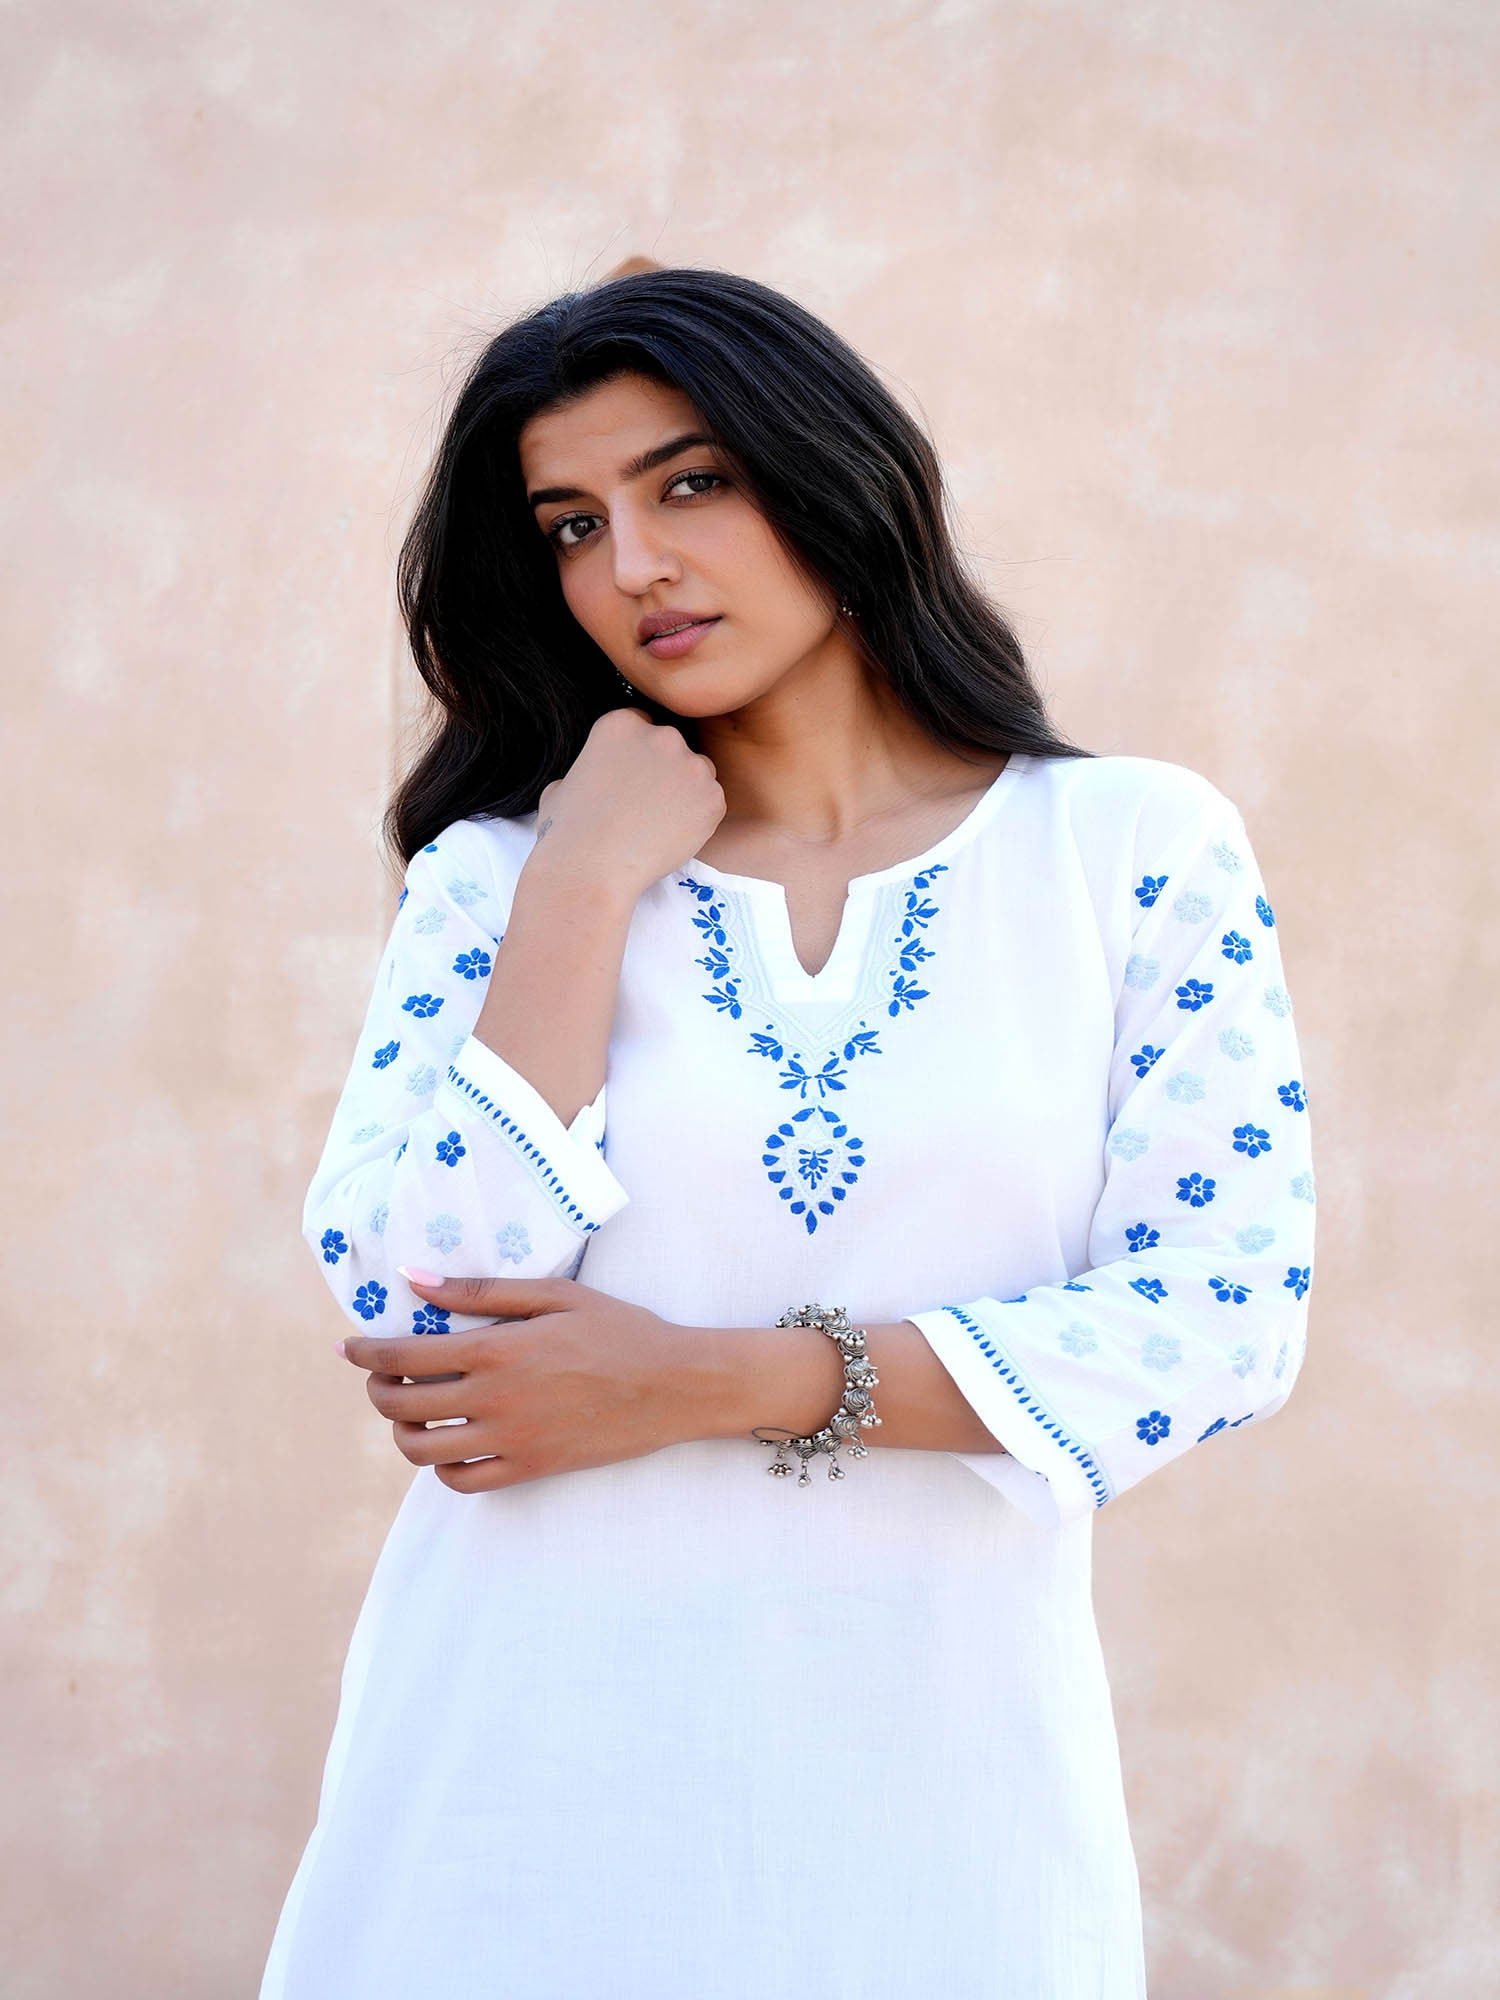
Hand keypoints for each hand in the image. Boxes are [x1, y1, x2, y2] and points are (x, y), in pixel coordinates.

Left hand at [336, 1273, 723, 1492]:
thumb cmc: (618, 1328)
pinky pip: (463, 1482)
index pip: (402, 1358)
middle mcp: (495, 1400)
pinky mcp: (530, 1469)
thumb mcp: (553, 1293)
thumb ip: (479, 1290)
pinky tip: (448, 1446)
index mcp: (496, 1350)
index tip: (349, 1348)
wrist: (673, 1384)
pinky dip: (441, 1468)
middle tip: (380, 1379)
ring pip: (423, 1452)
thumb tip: (414, 1278)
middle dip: (377, 1391)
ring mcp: (511, 1440)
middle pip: (402, 1406)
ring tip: (409, 1415)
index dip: (364, 1354)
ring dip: (401, 1433)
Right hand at [530, 705, 724, 896]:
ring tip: (659, 825)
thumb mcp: (562, 784)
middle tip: (647, 807)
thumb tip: (592, 778)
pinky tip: (672, 837)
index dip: (638, 756)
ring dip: (685, 793)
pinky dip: (699, 820)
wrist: (591, 869)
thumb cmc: (568, 832)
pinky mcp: (712, 796)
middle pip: (673, 747)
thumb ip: (588, 770)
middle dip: (664, 772)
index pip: (642, 727)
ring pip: (698, 773)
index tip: (632, 779)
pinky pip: (712, 803)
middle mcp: (660, 735)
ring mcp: (690, 764)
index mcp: (621, 724)